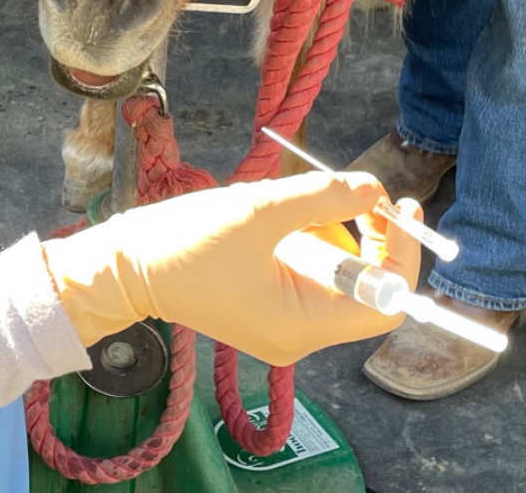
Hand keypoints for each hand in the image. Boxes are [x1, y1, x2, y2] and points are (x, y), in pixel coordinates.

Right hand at [41, 172, 421, 365]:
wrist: (123, 268)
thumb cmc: (184, 243)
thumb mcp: (259, 211)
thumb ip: (323, 198)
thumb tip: (375, 188)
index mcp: (302, 325)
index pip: (386, 303)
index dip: (401, 254)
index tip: (394, 206)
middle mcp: (299, 338)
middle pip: (368, 293)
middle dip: (375, 239)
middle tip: (370, 193)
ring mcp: (284, 327)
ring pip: (341, 281)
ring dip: (342, 238)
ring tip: (311, 204)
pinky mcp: (269, 312)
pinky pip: (313, 280)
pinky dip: (315, 246)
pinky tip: (289, 221)